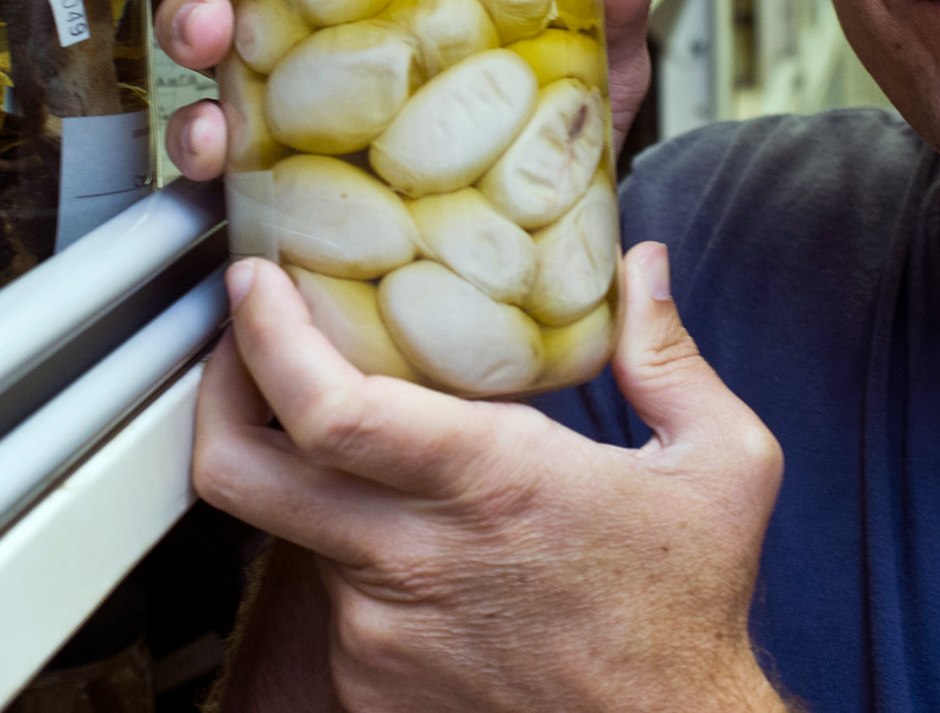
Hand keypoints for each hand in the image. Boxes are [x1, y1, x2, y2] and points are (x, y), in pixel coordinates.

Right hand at [143, 0, 664, 181]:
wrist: (544, 242)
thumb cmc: (555, 126)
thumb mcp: (594, 49)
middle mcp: (324, 20)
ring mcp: (291, 94)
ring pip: (207, 38)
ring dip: (186, 19)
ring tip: (209, 28)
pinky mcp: (274, 176)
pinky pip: (216, 151)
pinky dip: (199, 141)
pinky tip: (218, 139)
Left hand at [194, 243, 788, 712]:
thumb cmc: (687, 618)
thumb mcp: (722, 467)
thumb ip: (670, 355)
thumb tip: (645, 268)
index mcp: (487, 484)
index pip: (327, 408)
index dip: (267, 337)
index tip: (257, 284)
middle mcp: (411, 560)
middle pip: (243, 471)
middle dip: (216, 390)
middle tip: (239, 343)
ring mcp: (377, 633)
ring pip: (292, 529)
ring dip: (315, 479)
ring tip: (370, 454)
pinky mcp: (369, 687)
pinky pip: (331, 598)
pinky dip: (359, 559)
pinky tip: (421, 550)